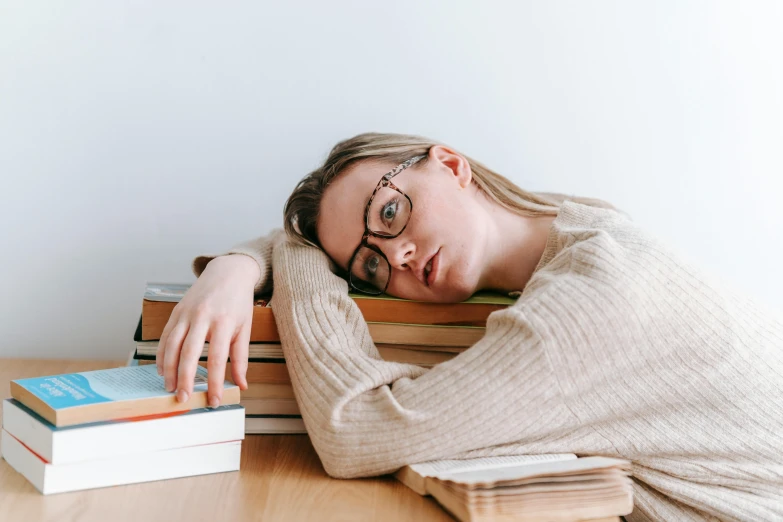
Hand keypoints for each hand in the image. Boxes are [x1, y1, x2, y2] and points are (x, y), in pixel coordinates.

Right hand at [156, 254, 259, 406]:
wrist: (228, 272)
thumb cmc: (238, 302)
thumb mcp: (245, 328)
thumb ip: (241, 357)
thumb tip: (242, 385)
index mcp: (223, 322)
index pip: (217, 358)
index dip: (214, 382)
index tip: (214, 400)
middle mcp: (202, 317)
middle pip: (189, 353)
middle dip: (184, 379)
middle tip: (183, 399)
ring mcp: (186, 313)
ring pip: (172, 345)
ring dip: (168, 370)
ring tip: (170, 388)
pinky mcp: (176, 311)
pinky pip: (165, 336)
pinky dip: (161, 355)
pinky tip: (162, 370)